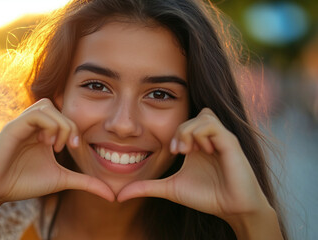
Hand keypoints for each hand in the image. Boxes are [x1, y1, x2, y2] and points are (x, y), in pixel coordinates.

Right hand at [0, 98, 113, 204]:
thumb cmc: (23, 183)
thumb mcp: (61, 180)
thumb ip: (85, 182)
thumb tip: (112, 195)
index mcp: (44, 132)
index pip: (64, 115)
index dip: (76, 128)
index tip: (76, 148)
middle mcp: (33, 124)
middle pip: (57, 106)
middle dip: (70, 125)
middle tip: (70, 147)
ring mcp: (22, 124)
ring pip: (47, 105)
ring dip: (59, 124)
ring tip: (57, 145)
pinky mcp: (13, 128)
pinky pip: (35, 114)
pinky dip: (48, 126)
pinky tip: (47, 144)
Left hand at [118, 108, 269, 220]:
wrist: (233, 209)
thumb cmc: (206, 197)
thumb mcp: (170, 188)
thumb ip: (146, 187)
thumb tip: (119, 195)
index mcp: (196, 144)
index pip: (184, 121)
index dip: (174, 132)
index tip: (172, 152)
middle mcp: (209, 138)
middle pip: (192, 114)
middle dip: (179, 130)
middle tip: (177, 151)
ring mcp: (221, 138)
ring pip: (202, 115)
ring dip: (189, 131)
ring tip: (187, 152)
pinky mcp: (230, 142)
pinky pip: (212, 124)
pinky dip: (200, 134)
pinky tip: (201, 152)